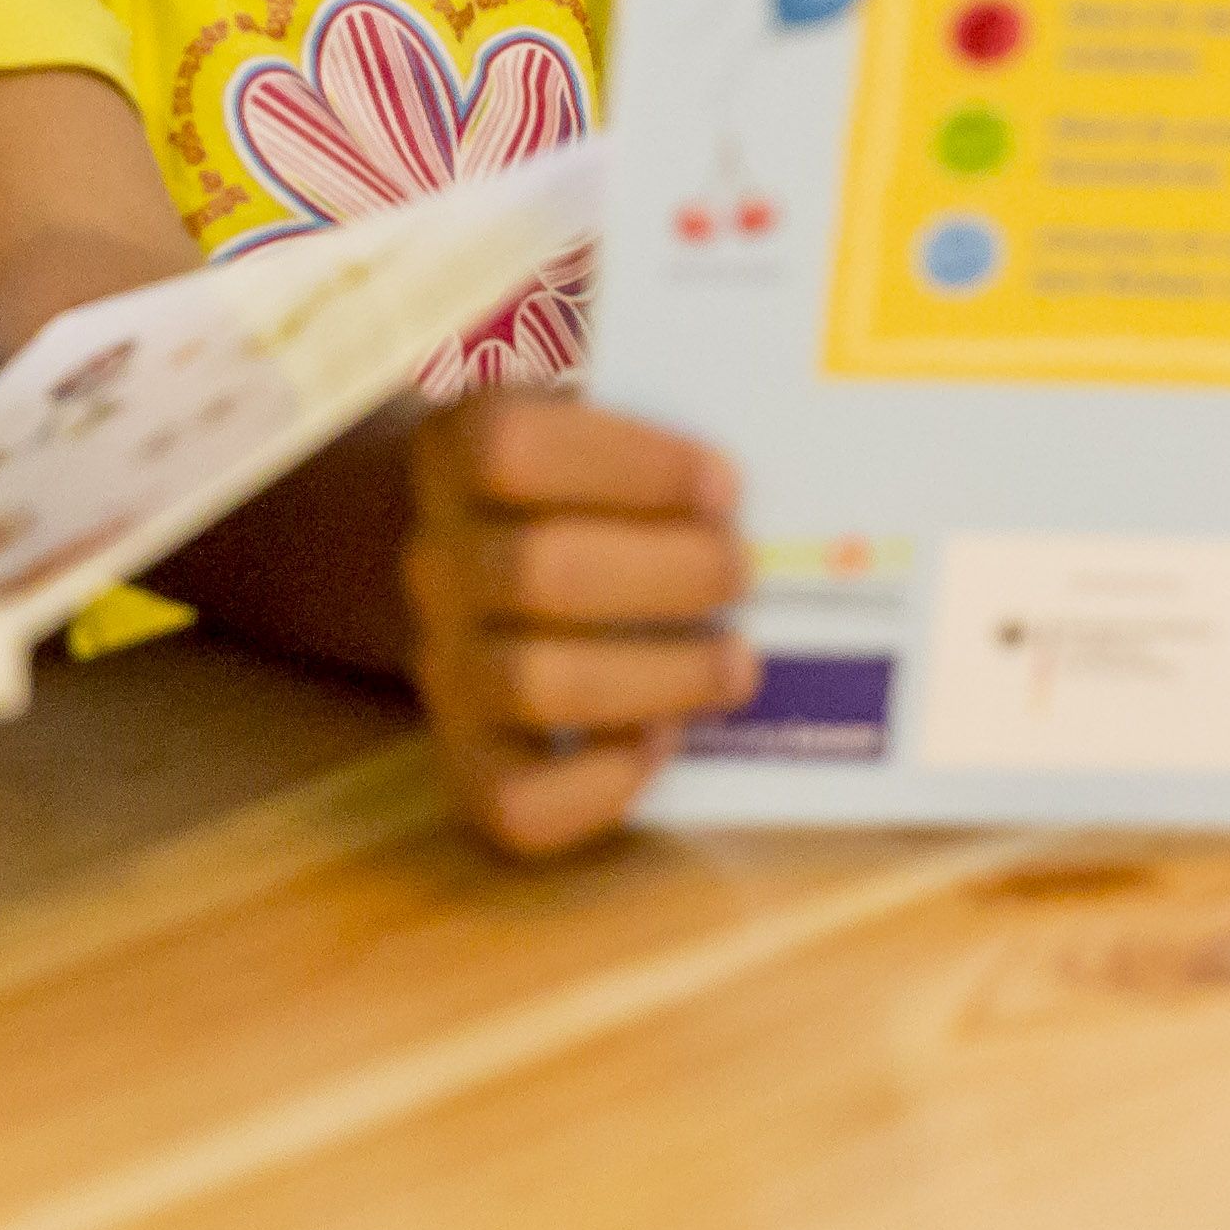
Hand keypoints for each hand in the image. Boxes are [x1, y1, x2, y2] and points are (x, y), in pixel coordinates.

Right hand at [403, 392, 753, 860]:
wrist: (481, 571)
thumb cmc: (582, 489)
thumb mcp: (598, 428)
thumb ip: (665, 435)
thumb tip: (792, 477)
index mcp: (458, 452)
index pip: (511, 448)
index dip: (630, 465)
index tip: (725, 484)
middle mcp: (436, 560)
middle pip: (539, 572)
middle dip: (670, 575)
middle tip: (744, 572)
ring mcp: (444, 666)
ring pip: (534, 685)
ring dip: (662, 676)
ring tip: (737, 664)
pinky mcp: (466, 762)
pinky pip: (516, 801)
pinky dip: (603, 783)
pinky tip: (665, 741)